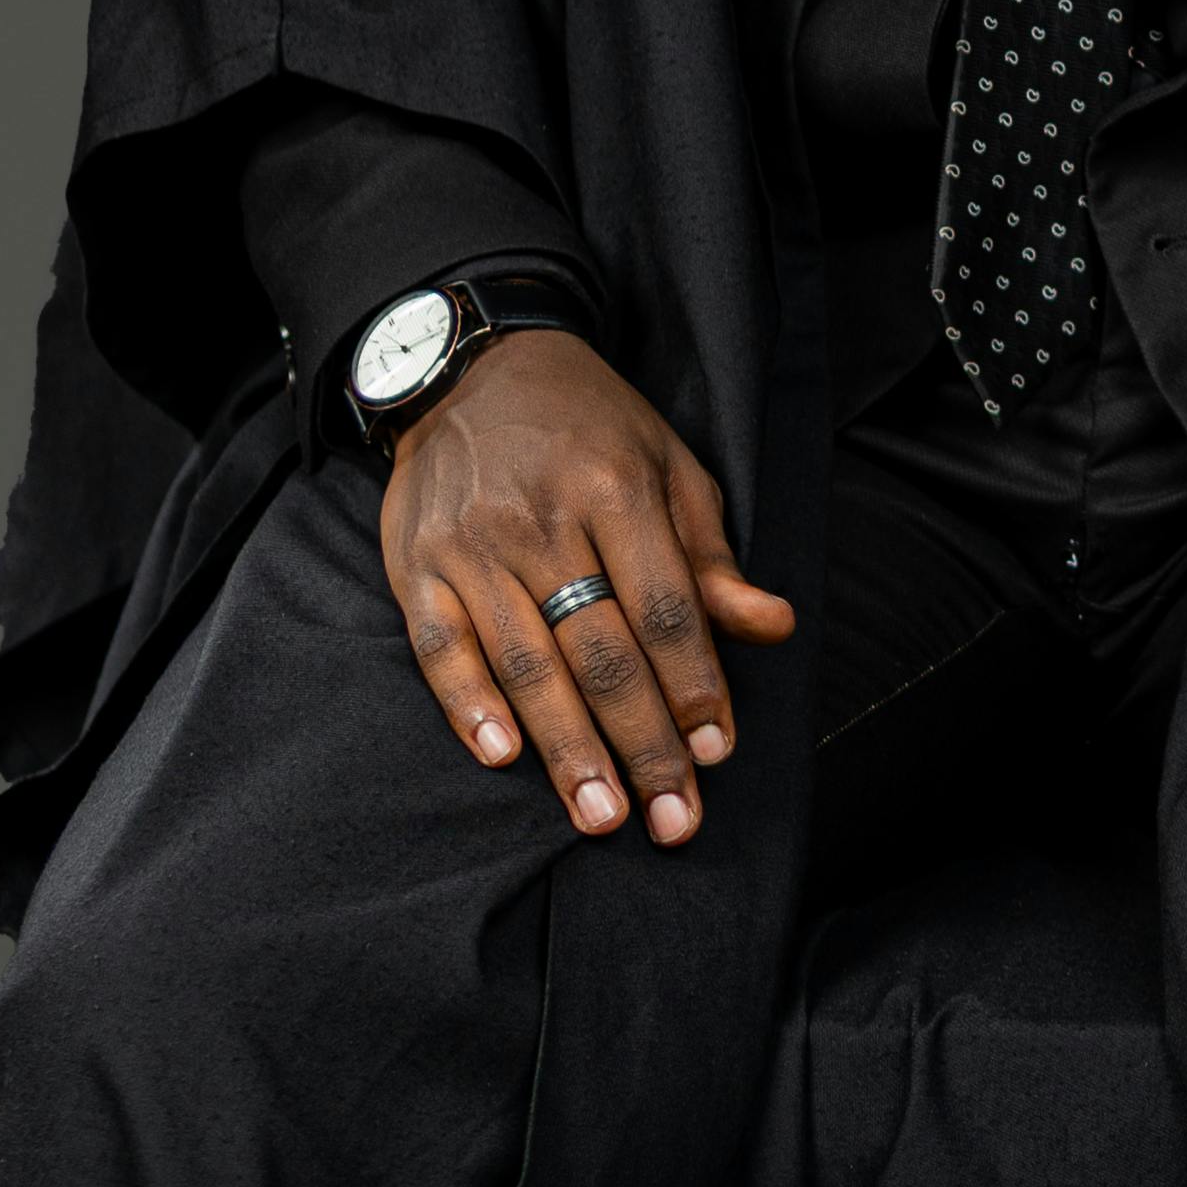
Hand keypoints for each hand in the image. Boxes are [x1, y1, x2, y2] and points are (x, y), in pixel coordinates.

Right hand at [382, 328, 793, 846]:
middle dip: (641, 741)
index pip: (663, 606)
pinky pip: (440, 646)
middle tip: (670, 820)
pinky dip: (468, 704)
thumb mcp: (664, 464)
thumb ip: (709, 556)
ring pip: (526, 661)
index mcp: (613, 486)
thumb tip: (771, 627)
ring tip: (602, 816)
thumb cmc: (586, 425)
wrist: (472, 365)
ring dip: (566, 748)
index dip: (693, 684)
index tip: (716, 753)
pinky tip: (501, 756)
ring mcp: (472, 544)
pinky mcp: (415, 563)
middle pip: (599, 648)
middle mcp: (541, 518)